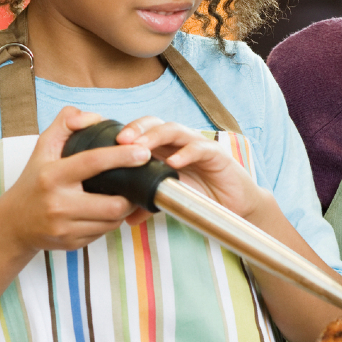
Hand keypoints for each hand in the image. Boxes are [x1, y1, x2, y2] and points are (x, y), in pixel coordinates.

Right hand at [0, 106, 148, 253]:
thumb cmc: (34, 181)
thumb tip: (94, 117)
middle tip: (135, 185)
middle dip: (130, 195)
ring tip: (122, 198)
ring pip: (111, 222)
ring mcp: (64, 227)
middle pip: (113, 204)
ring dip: (122, 210)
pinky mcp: (71, 243)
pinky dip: (108, 222)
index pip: (93, 162)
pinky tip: (103, 213)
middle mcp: (58, 203)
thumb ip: (65, 123)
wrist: (13, 224)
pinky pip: (102, 234)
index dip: (122, 156)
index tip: (143, 153)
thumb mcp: (42, 147)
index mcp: (52, 175)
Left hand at [117, 116, 267, 218]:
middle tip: (120, 142)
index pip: (141, 130)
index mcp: (164, 148)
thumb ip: (149, 204)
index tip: (106, 141)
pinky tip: (173, 163)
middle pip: (154, 123)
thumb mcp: (170, 199)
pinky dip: (186, 153)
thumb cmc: (201, 194)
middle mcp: (178, 142)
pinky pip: (199, 148)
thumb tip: (126, 218)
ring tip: (140, 149)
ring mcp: (197, 144)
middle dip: (136, 129)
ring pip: (173, 130)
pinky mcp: (216, 154)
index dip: (124, 131)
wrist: (235, 205)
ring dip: (155, 137)